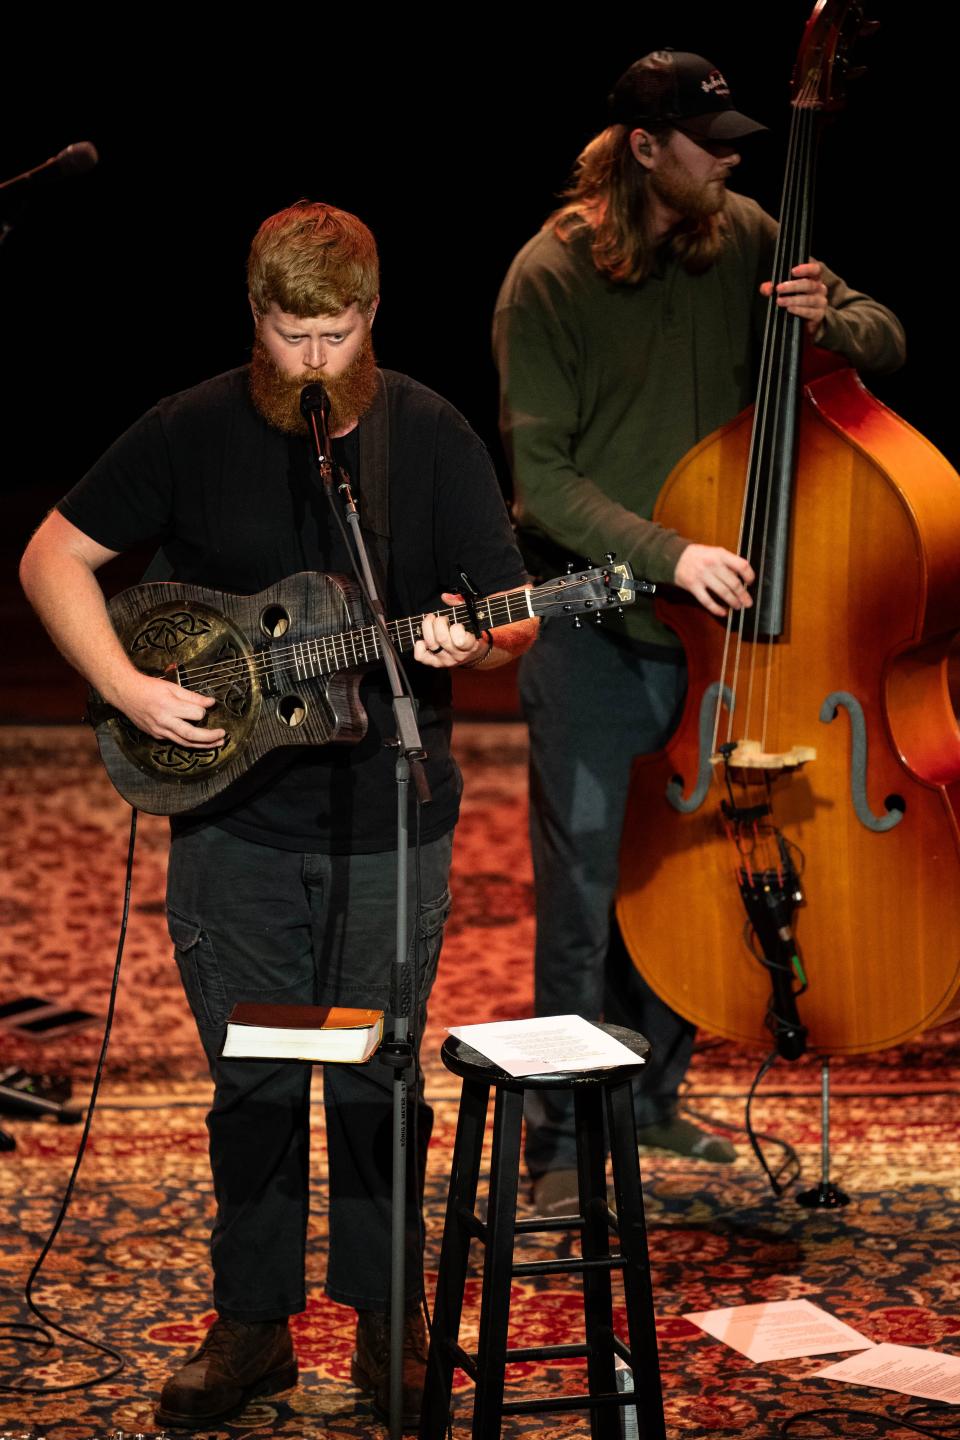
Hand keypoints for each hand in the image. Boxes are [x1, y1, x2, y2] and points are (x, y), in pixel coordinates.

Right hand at [109, 670, 224, 747]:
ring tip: (217, 744)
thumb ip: (193, 697)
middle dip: (210, 737)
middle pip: (192, 735)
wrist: (126, 693)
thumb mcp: (172, 687)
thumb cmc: (149, 687)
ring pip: (185, 743)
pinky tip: (199, 742)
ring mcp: (159, 731)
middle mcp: (164, 721)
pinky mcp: (156, 735)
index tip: (205, 707)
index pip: (196, 714)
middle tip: (223, 736)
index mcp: (169, 706)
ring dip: (203, 745)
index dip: (203, 711)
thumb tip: (211, 703)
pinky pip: (175, 741)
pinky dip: (189, 742)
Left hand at [413, 592, 489, 667]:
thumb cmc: (470, 632)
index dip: (456, 628)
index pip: (460, 641)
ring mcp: (445, 661)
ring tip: (431, 622)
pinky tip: (424, 638)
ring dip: (427, 627)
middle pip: (442, 638)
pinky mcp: (434, 663)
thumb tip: (445, 597)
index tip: (457, 624)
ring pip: (431, 644)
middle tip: (441, 619)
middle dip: (439, 622)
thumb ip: (460, 603)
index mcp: (470, 646)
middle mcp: (457, 655)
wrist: (471, 653)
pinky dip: (419, 645)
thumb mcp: (471, 616)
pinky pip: (420, 656)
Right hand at [673, 545, 753, 617]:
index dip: (749, 575)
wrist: (673, 556)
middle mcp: (712, 564)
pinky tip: (723, 612)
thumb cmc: (697, 555)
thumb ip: (727, 562)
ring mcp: (702, 576)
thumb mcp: (714, 552)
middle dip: (743, 595)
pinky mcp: (693, 586)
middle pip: (733, 583)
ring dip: (733, 602)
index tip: (751, 583)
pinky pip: (707, 601)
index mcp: (720, 554)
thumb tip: (741, 577)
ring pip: (723, 593)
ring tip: (737, 606)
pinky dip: (716, 609)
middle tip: (748, 602)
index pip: (741, 565)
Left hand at [760, 260, 827, 335]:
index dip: (806, 268)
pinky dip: (799, 310)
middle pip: (809, 284)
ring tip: (780, 301)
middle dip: (792, 286)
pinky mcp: (819, 314)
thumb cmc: (793, 299)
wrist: (802, 321)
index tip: (793, 271)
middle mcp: (820, 288)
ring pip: (809, 298)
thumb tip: (766, 288)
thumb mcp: (781, 291)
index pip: (815, 269)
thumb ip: (771, 287)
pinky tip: (790, 309)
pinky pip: (810, 312)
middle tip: (779, 288)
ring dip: (793, 299)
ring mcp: (821, 301)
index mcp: (813, 278)